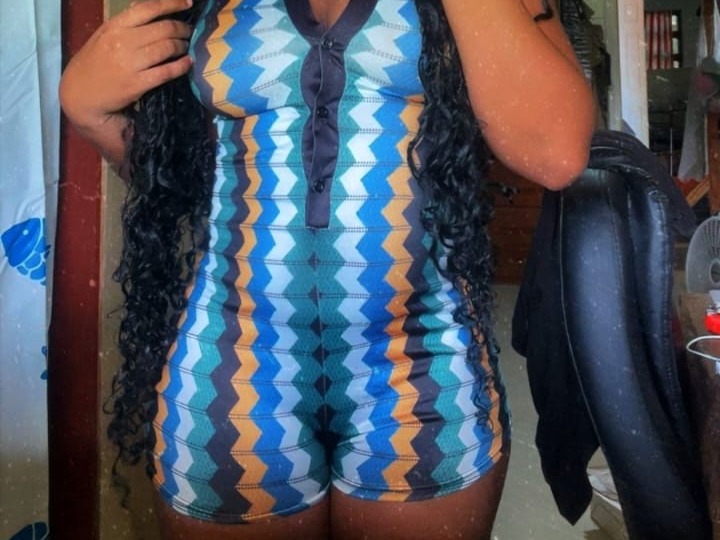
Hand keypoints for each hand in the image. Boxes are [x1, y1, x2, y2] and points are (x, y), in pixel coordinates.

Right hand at [59, 0, 193, 130]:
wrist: (79, 94)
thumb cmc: (94, 63)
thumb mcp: (104, 35)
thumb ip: (126, 23)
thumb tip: (148, 8)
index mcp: (115, 26)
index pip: (148, 7)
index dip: (172, 3)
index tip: (188, 3)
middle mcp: (123, 41)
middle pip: (163, 28)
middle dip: (182, 29)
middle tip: (188, 32)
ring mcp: (130, 63)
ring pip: (167, 48)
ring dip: (182, 46)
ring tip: (187, 47)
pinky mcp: (137, 84)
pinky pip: (167, 71)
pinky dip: (181, 66)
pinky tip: (188, 63)